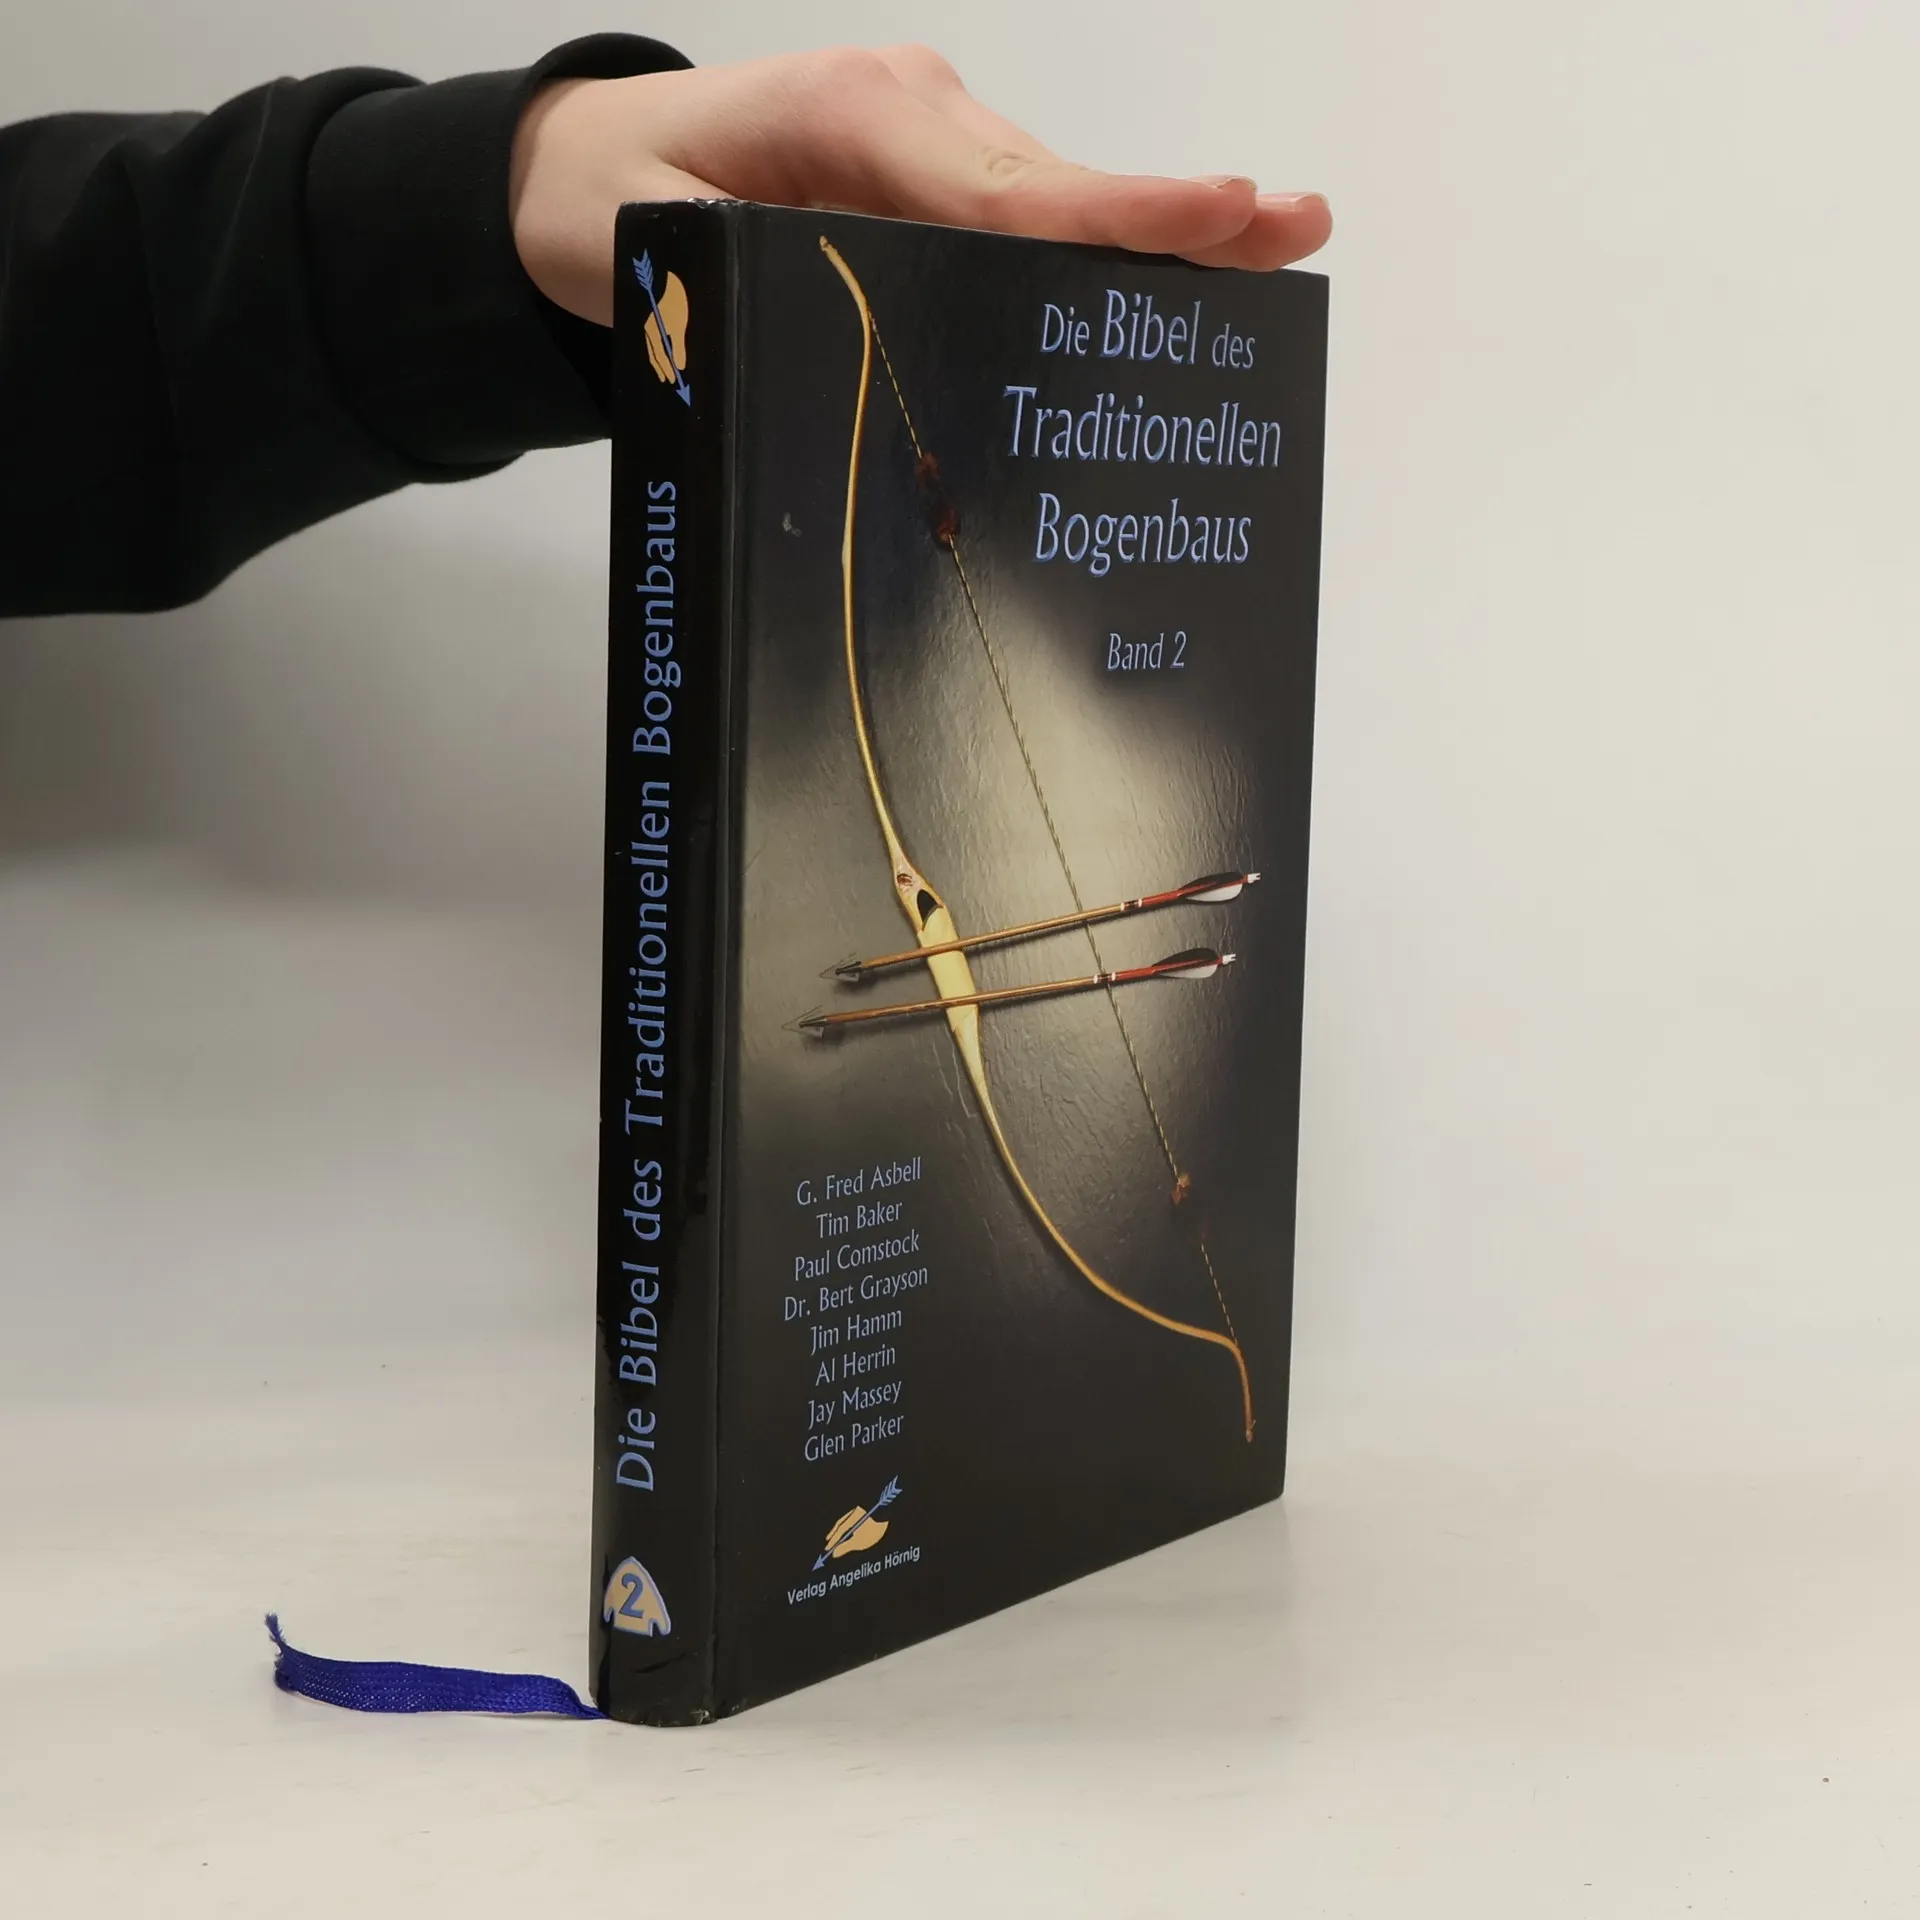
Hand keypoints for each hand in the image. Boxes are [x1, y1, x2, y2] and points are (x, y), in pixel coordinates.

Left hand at [509, 45, 1331, 324]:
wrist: (576, 162)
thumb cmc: (607, 200)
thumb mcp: (643, 242)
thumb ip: (726, 278)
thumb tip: (811, 329)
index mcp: (848, 118)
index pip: (999, 186)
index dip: (1108, 213)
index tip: (1209, 213)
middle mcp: (909, 113)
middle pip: (1054, 186)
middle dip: (1171, 214)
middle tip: (1291, 224)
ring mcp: (928, 137)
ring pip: (1053, 198)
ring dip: (1156, 228)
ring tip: (1272, 239)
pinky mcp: (932, 171)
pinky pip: (1028, 213)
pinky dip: (1100, 242)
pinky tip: (1177, 269)